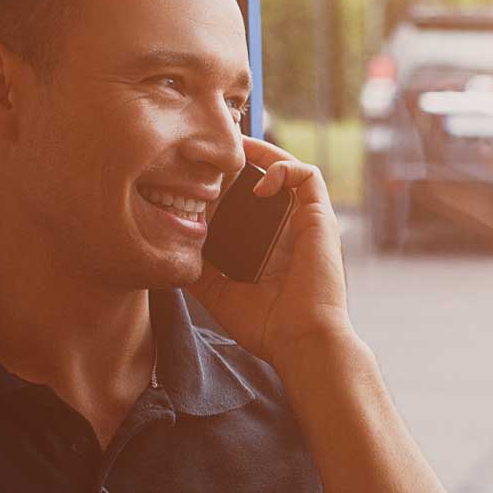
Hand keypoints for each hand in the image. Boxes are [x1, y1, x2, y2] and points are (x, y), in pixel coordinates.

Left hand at [191, 134, 353, 367]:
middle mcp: (288, 229)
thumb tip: (172, 246)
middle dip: (239, 161)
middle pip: (265, 178)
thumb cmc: (267, 326)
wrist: (301, 341)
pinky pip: (308, 176)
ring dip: (261, 154)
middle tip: (210, 153)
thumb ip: (200, 269)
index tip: (197, 175)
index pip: (248, 201)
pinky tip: (257, 183)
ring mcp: (306, 222)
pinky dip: (283, 168)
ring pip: (288, 168)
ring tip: (232, 150)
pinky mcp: (321, 219)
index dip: (225, 183)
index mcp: (269, 245)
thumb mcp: (219, 293)